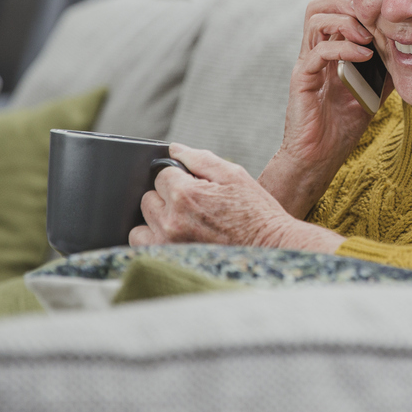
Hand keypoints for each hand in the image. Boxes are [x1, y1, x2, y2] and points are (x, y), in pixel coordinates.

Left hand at [130, 143, 344, 252]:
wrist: (271, 249)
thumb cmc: (256, 212)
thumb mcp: (233, 175)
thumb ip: (199, 158)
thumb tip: (174, 149)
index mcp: (185, 195)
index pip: (161, 175)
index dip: (178, 177)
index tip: (195, 186)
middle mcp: (171, 221)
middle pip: (148, 199)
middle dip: (166, 197)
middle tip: (193, 204)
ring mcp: (168, 245)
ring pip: (140, 226)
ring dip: (155, 221)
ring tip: (181, 223)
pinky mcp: (169, 262)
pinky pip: (143, 247)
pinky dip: (154, 241)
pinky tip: (175, 238)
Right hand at [258, 0, 392, 217]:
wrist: (320, 158)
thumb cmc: (343, 125)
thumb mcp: (374, 90)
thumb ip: (386, 68)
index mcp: (330, 50)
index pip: (336, 9)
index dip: (359, 6)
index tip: (386, 18)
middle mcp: (315, 52)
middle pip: (320, 5)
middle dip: (349, 4)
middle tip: (374, 21)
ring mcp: (307, 63)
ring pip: (315, 19)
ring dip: (346, 20)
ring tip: (368, 36)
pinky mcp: (302, 79)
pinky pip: (318, 51)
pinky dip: (344, 47)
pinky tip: (365, 56)